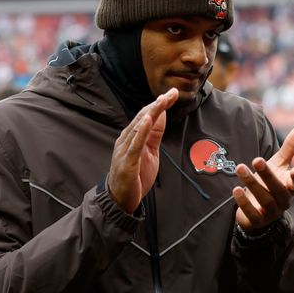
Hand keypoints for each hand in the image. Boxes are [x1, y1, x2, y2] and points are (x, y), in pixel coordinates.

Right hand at [108, 88, 178, 212]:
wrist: (120, 199)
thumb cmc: (134, 175)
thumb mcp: (150, 152)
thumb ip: (155, 134)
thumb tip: (161, 115)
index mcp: (132, 136)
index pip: (147, 115)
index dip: (160, 104)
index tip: (173, 94)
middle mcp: (127, 139)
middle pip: (144, 117)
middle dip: (158, 104)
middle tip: (171, 93)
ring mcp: (125, 149)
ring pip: (139, 127)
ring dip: (151, 113)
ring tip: (161, 101)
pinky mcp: (127, 161)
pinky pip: (134, 144)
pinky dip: (141, 131)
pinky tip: (147, 120)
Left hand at [233, 122, 293, 233]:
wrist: (257, 210)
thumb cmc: (271, 182)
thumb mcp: (280, 163)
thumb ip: (291, 146)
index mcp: (291, 186)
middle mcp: (283, 200)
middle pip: (278, 189)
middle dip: (268, 175)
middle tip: (257, 160)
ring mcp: (271, 212)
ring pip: (264, 199)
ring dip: (252, 183)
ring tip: (240, 168)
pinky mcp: (257, 220)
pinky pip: (252, 214)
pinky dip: (244, 203)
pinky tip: (236, 190)